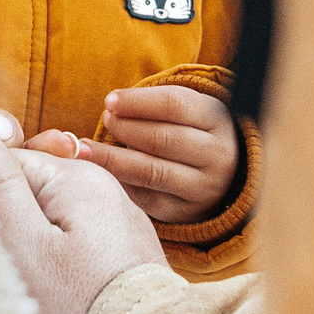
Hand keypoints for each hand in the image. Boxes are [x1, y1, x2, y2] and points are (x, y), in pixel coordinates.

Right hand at [0, 138, 166, 313]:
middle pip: (30, 192)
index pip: (5, 162)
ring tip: (29, 292)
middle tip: (4, 268)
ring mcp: (120, 228)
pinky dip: (58, 271)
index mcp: (78, 178)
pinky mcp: (125, 263)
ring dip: (30, 251)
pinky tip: (55, 302)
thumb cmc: (76, 310)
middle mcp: (106, 192)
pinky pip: (76, 250)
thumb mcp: (22, 244)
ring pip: (52, 224)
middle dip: (7, 224)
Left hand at [71, 85, 241, 227]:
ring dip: (113, 158)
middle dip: (125, 128)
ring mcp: (203, 187)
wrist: (224, 178)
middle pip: (162, 139)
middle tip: (106, 121)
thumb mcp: (191, 112)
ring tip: (89, 148)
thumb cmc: (194, 133)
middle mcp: (217, 155)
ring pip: (151, 171)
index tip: (109, 101)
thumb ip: (157, 104)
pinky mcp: (184, 211)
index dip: (136, 102)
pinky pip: (145, 197)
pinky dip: (120, 182)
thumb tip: (111, 106)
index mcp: (218, 120)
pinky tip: (103, 171)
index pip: (174, 104)